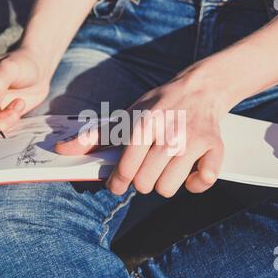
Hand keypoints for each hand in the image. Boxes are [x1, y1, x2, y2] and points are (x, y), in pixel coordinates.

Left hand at [56, 66, 231, 197]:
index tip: (117, 184)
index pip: (125, 170)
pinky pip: (204, 181)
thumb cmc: (159, 104)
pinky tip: (189, 172)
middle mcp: (169, 134)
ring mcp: (194, 142)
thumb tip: (62, 149)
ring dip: (164, 183)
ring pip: (169, 188)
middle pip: (145, 184)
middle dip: (140, 182)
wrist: (200, 89)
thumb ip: (95, 135)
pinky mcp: (215, 148)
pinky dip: (195, 183)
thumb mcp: (127, 114)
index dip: (117, 183)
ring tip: (164, 168)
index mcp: (144, 125)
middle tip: (145, 169)